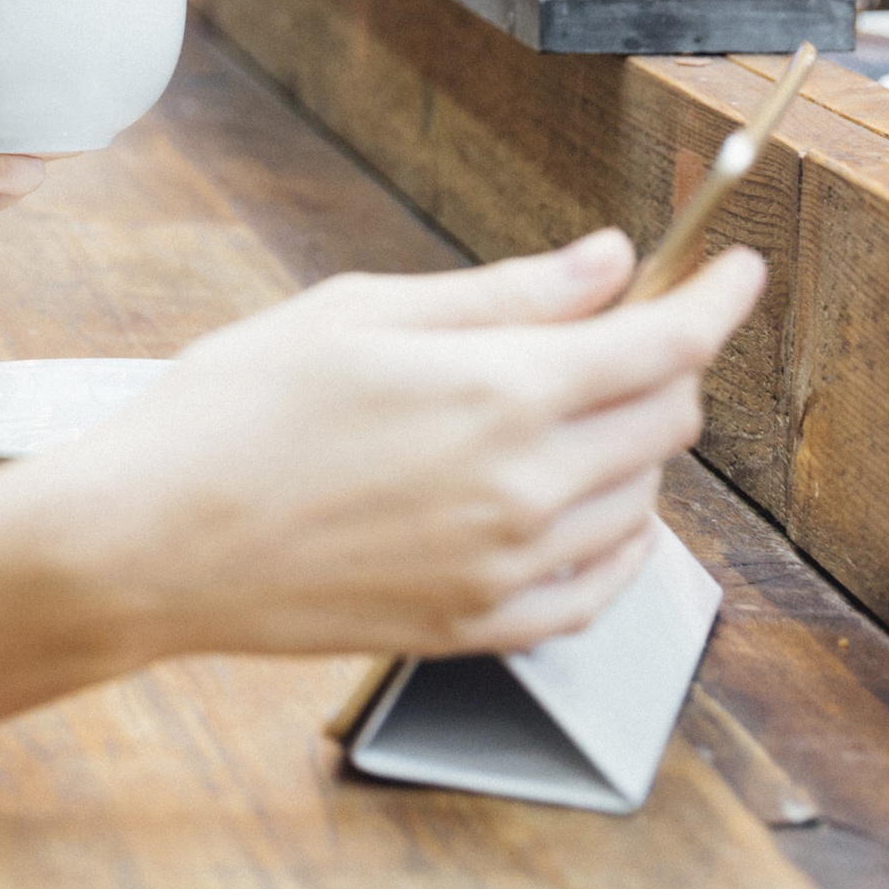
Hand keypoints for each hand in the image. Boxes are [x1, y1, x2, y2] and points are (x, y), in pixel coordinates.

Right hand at [34, 231, 767, 659]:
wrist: (151, 541)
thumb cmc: (231, 413)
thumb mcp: (359, 313)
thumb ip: (503, 294)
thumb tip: (608, 263)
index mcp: (500, 393)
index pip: (666, 344)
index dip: (718, 298)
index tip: (736, 271)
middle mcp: (525, 487)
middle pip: (666, 419)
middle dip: (666, 364)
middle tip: (620, 330)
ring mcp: (508, 568)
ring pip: (641, 500)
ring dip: (631, 446)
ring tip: (560, 411)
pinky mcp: (480, 625)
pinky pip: (599, 587)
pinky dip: (615, 538)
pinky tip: (581, 506)